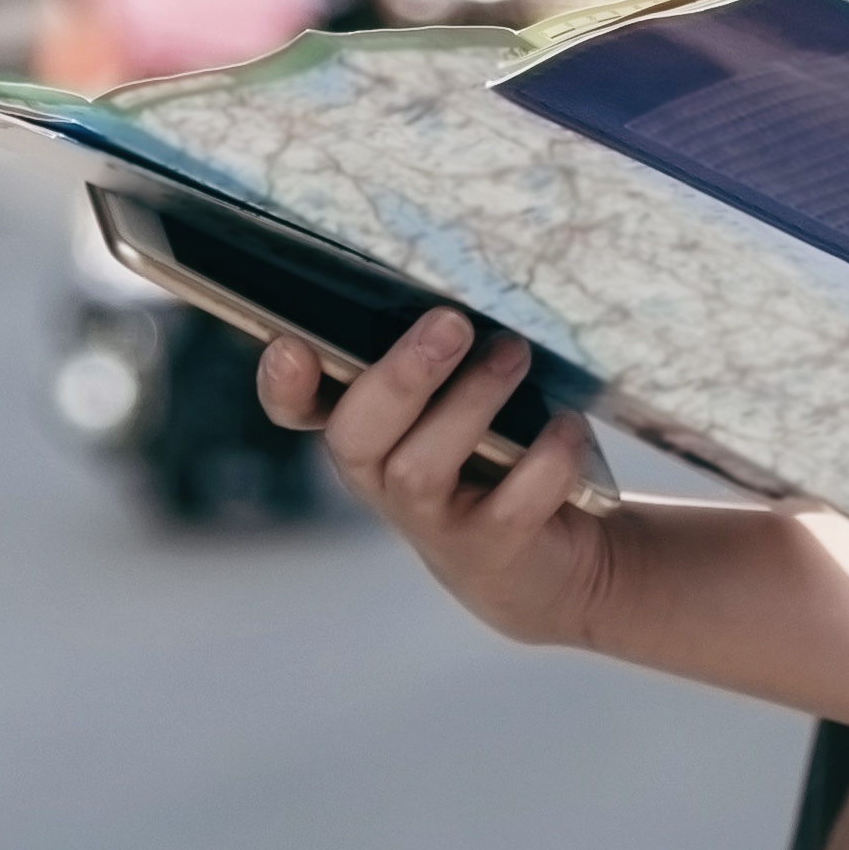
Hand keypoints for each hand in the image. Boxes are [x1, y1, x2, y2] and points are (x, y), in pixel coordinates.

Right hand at [261, 313, 616, 648]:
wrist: (543, 560)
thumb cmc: (492, 450)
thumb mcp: (457, 397)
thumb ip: (441, 352)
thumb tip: (459, 290)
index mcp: (363, 428)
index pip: (296, 407)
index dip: (282, 383)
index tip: (293, 344)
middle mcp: (380, 477)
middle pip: (354, 435)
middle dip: (399, 377)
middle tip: (450, 323)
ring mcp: (430, 521)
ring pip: (420, 467)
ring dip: (471, 403)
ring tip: (515, 353)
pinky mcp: (488, 550)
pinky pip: (509, 506)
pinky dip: (543, 458)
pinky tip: (566, 426)